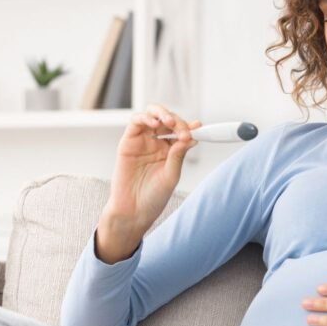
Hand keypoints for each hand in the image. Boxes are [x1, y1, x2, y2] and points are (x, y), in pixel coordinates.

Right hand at [98, 104, 201, 261]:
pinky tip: (155, 124)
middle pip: (167, 119)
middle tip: (182, 129)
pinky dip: (146, 118)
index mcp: (170, 150)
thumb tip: (191, 137)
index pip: (180, 131)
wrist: (133, 211)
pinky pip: (136, 122)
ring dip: (162, 114)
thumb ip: (178, 155)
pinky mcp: (128, 142)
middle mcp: (156, 143)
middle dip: (177, 120)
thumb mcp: (171, 176)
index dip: (189, 127)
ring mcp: (142, 141)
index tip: (198, 128)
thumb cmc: (153, 197)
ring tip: (170, 123)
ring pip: (152, 115)